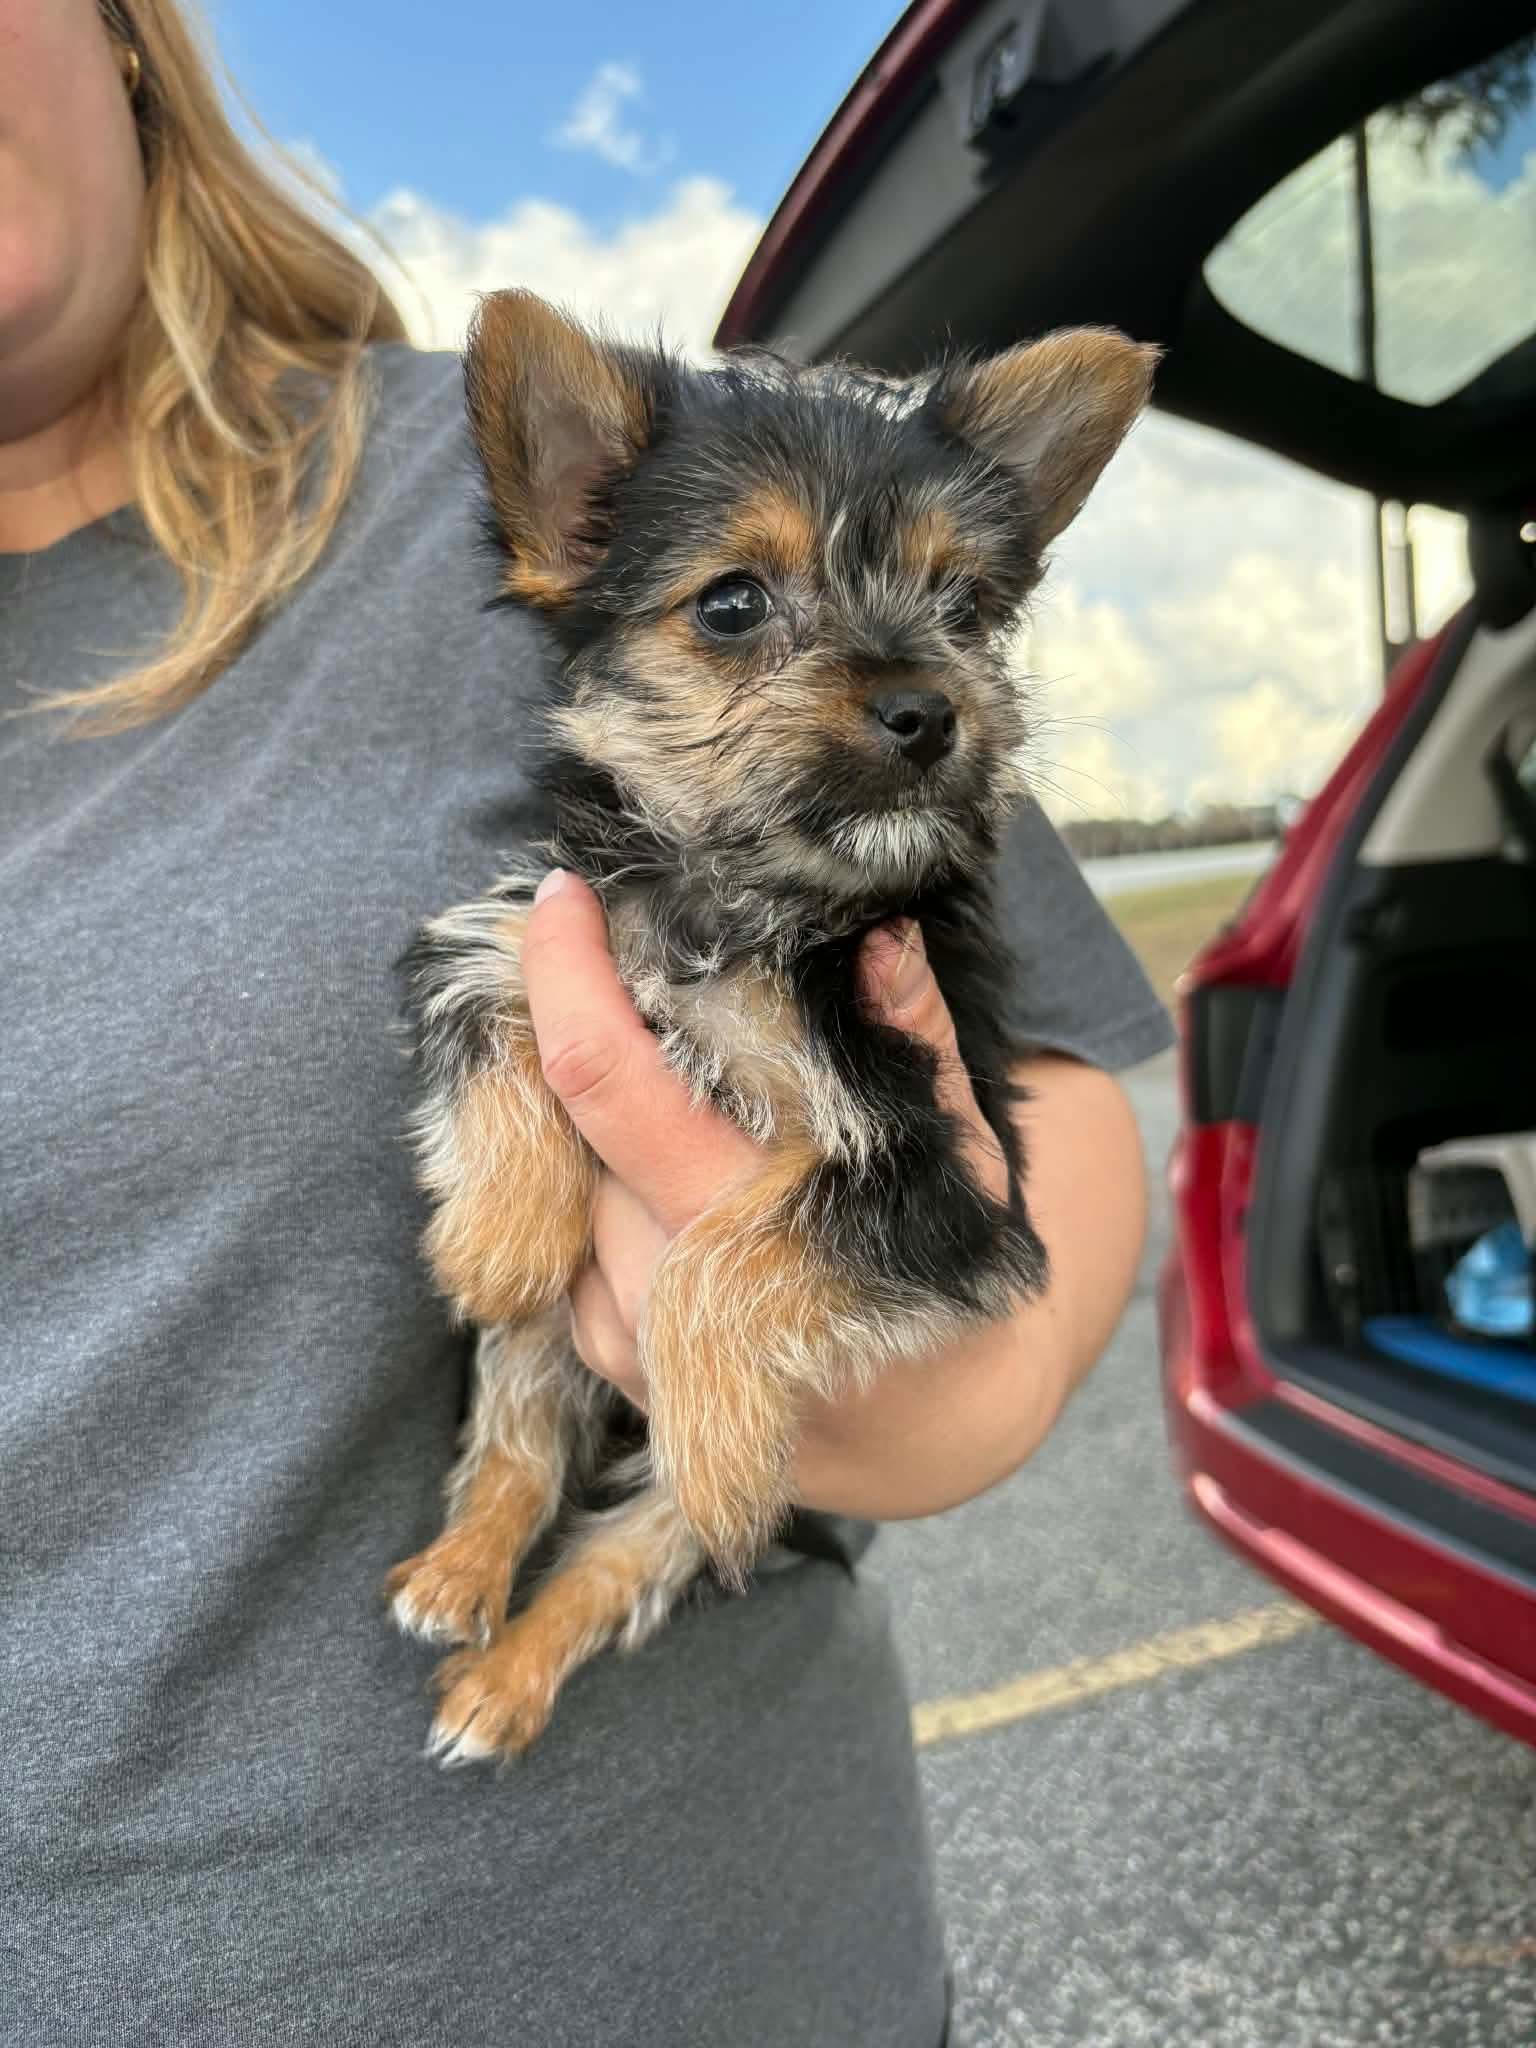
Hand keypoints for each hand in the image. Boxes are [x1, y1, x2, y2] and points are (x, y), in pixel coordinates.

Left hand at [522, 869, 1144, 1518]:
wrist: (926, 1431)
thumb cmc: (950, 1274)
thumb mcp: (959, 1159)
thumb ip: (916, 1043)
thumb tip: (880, 935)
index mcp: (754, 1229)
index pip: (610, 1085)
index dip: (566, 981)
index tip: (560, 901)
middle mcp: (670, 1298)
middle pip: (574, 1129)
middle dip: (589, 1043)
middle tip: (637, 984)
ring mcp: (629, 1346)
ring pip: (567, 1185)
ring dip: (602, 1129)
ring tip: (694, 1112)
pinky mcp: (608, 1368)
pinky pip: (571, 1244)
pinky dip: (608, 1193)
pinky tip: (679, 1188)